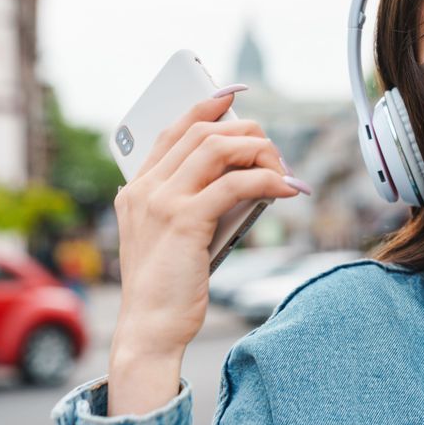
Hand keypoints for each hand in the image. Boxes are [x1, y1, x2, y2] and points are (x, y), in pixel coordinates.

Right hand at [108, 89, 308, 413]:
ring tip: (283, 170)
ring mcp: (161, 202)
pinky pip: (235, 184)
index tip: (233, 95)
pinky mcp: (184, 221)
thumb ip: (196, 204)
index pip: (173, 131)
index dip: (205, 107)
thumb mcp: (177, 237)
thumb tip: (248, 177)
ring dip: (259, 152)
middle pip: (202, 133)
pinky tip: (287, 189)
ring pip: (218, 149)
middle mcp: (144, 189)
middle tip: (275, 152)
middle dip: (246, 133)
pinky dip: (267, 180)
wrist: (150, 329)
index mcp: (136, 189)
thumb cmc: (168, 288)